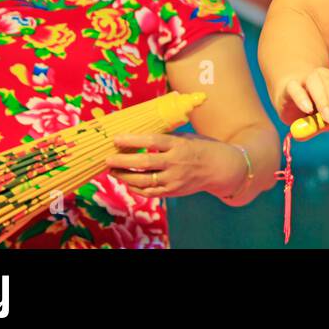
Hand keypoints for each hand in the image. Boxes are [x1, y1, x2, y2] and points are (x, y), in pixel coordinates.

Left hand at [106, 133, 245, 199]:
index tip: (117, 138)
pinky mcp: (173, 192)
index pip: (152, 141)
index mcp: (179, 145)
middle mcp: (176, 163)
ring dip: (125, 176)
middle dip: (123, 161)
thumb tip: (142, 135)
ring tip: (113, 171)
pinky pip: (150, 192)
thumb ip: (166, 138)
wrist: (220, 169)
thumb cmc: (202, 148)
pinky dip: (136, 188)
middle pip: (145, 162)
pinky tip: (127, 182)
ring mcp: (174, 179)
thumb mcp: (187, 138)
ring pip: (144, 180)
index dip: (133, 140)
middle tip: (108, 158)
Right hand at [274, 67, 328, 140]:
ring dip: (324, 102)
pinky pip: (295, 89)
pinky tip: (307, 109)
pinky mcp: (290, 85)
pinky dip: (302, 98)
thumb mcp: (328, 116)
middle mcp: (324, 76)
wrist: (290, 93)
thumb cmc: (315, 106)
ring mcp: (306, 78)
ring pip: (317, 84)